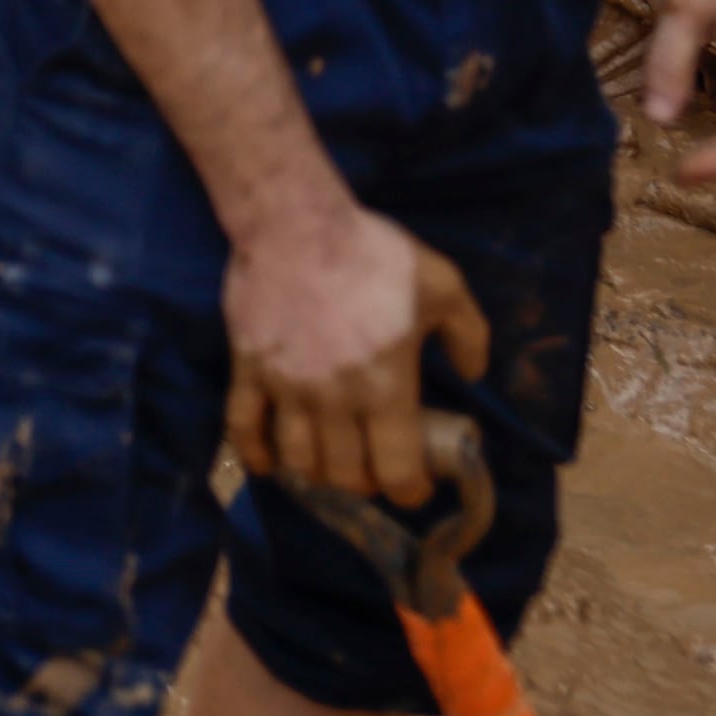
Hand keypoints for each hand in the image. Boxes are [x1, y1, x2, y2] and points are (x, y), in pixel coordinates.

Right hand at [223, 201, 488, 507]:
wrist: (295, 224)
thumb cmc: (373, 255)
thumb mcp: (445, 286)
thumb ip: (470, 335)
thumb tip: (474, 374)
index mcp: (386, 388)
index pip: (396, 471)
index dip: (410, 491)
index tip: (416, 486)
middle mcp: (333, 400)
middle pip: (345, 474)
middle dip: (365, 483)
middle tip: (374, 468)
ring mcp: (284, 387)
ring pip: (297, 458)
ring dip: (317, 473)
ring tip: (329, 463)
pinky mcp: (247, 368)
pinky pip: (242, 425)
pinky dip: (254, 454)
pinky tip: (270, 464)